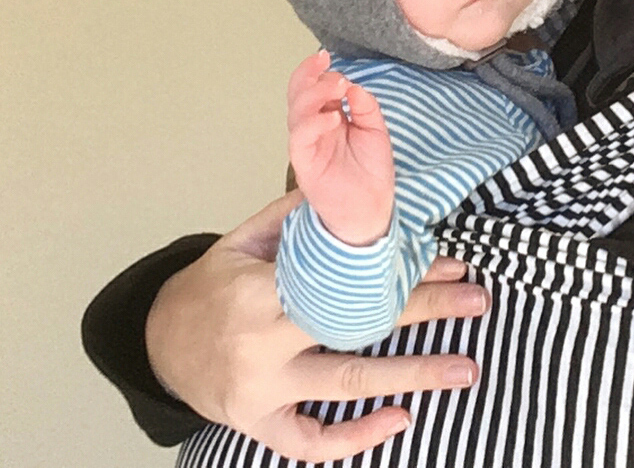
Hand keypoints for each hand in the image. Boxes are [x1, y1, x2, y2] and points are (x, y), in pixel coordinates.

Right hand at [145, 191, 488, 461]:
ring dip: (413, 376)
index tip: (448, 261)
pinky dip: (357, 437)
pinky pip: (311, 442)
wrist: (156, 343)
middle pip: (356, 327)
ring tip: (465, 369)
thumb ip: (293, 217)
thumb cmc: (207, 286)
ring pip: (347, 386)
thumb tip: (349, 190)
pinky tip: (401, 420)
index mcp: (258, 290)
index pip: (344, 280)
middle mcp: (262, 345)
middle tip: (476, 300)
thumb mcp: (240, 240)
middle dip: (423, 311)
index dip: (398, 271)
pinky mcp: (259, 425)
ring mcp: (261, 393)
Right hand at [287, 51, 394, 244]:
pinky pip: (300, 139)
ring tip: (337, 86)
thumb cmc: (371, 170)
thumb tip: (354, 86)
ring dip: (313, 95)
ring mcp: (307, 146)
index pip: (312, 88)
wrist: (372, 209)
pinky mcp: (305, 164)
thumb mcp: (375, 130)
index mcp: (327, 117)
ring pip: (296, 113)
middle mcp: (313, 129)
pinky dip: (314, 124)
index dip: (314, 71)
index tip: (325, 56)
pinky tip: (333, 117)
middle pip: (297, 95)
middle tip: (325, 65)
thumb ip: (365, 107)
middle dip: (307, 76)